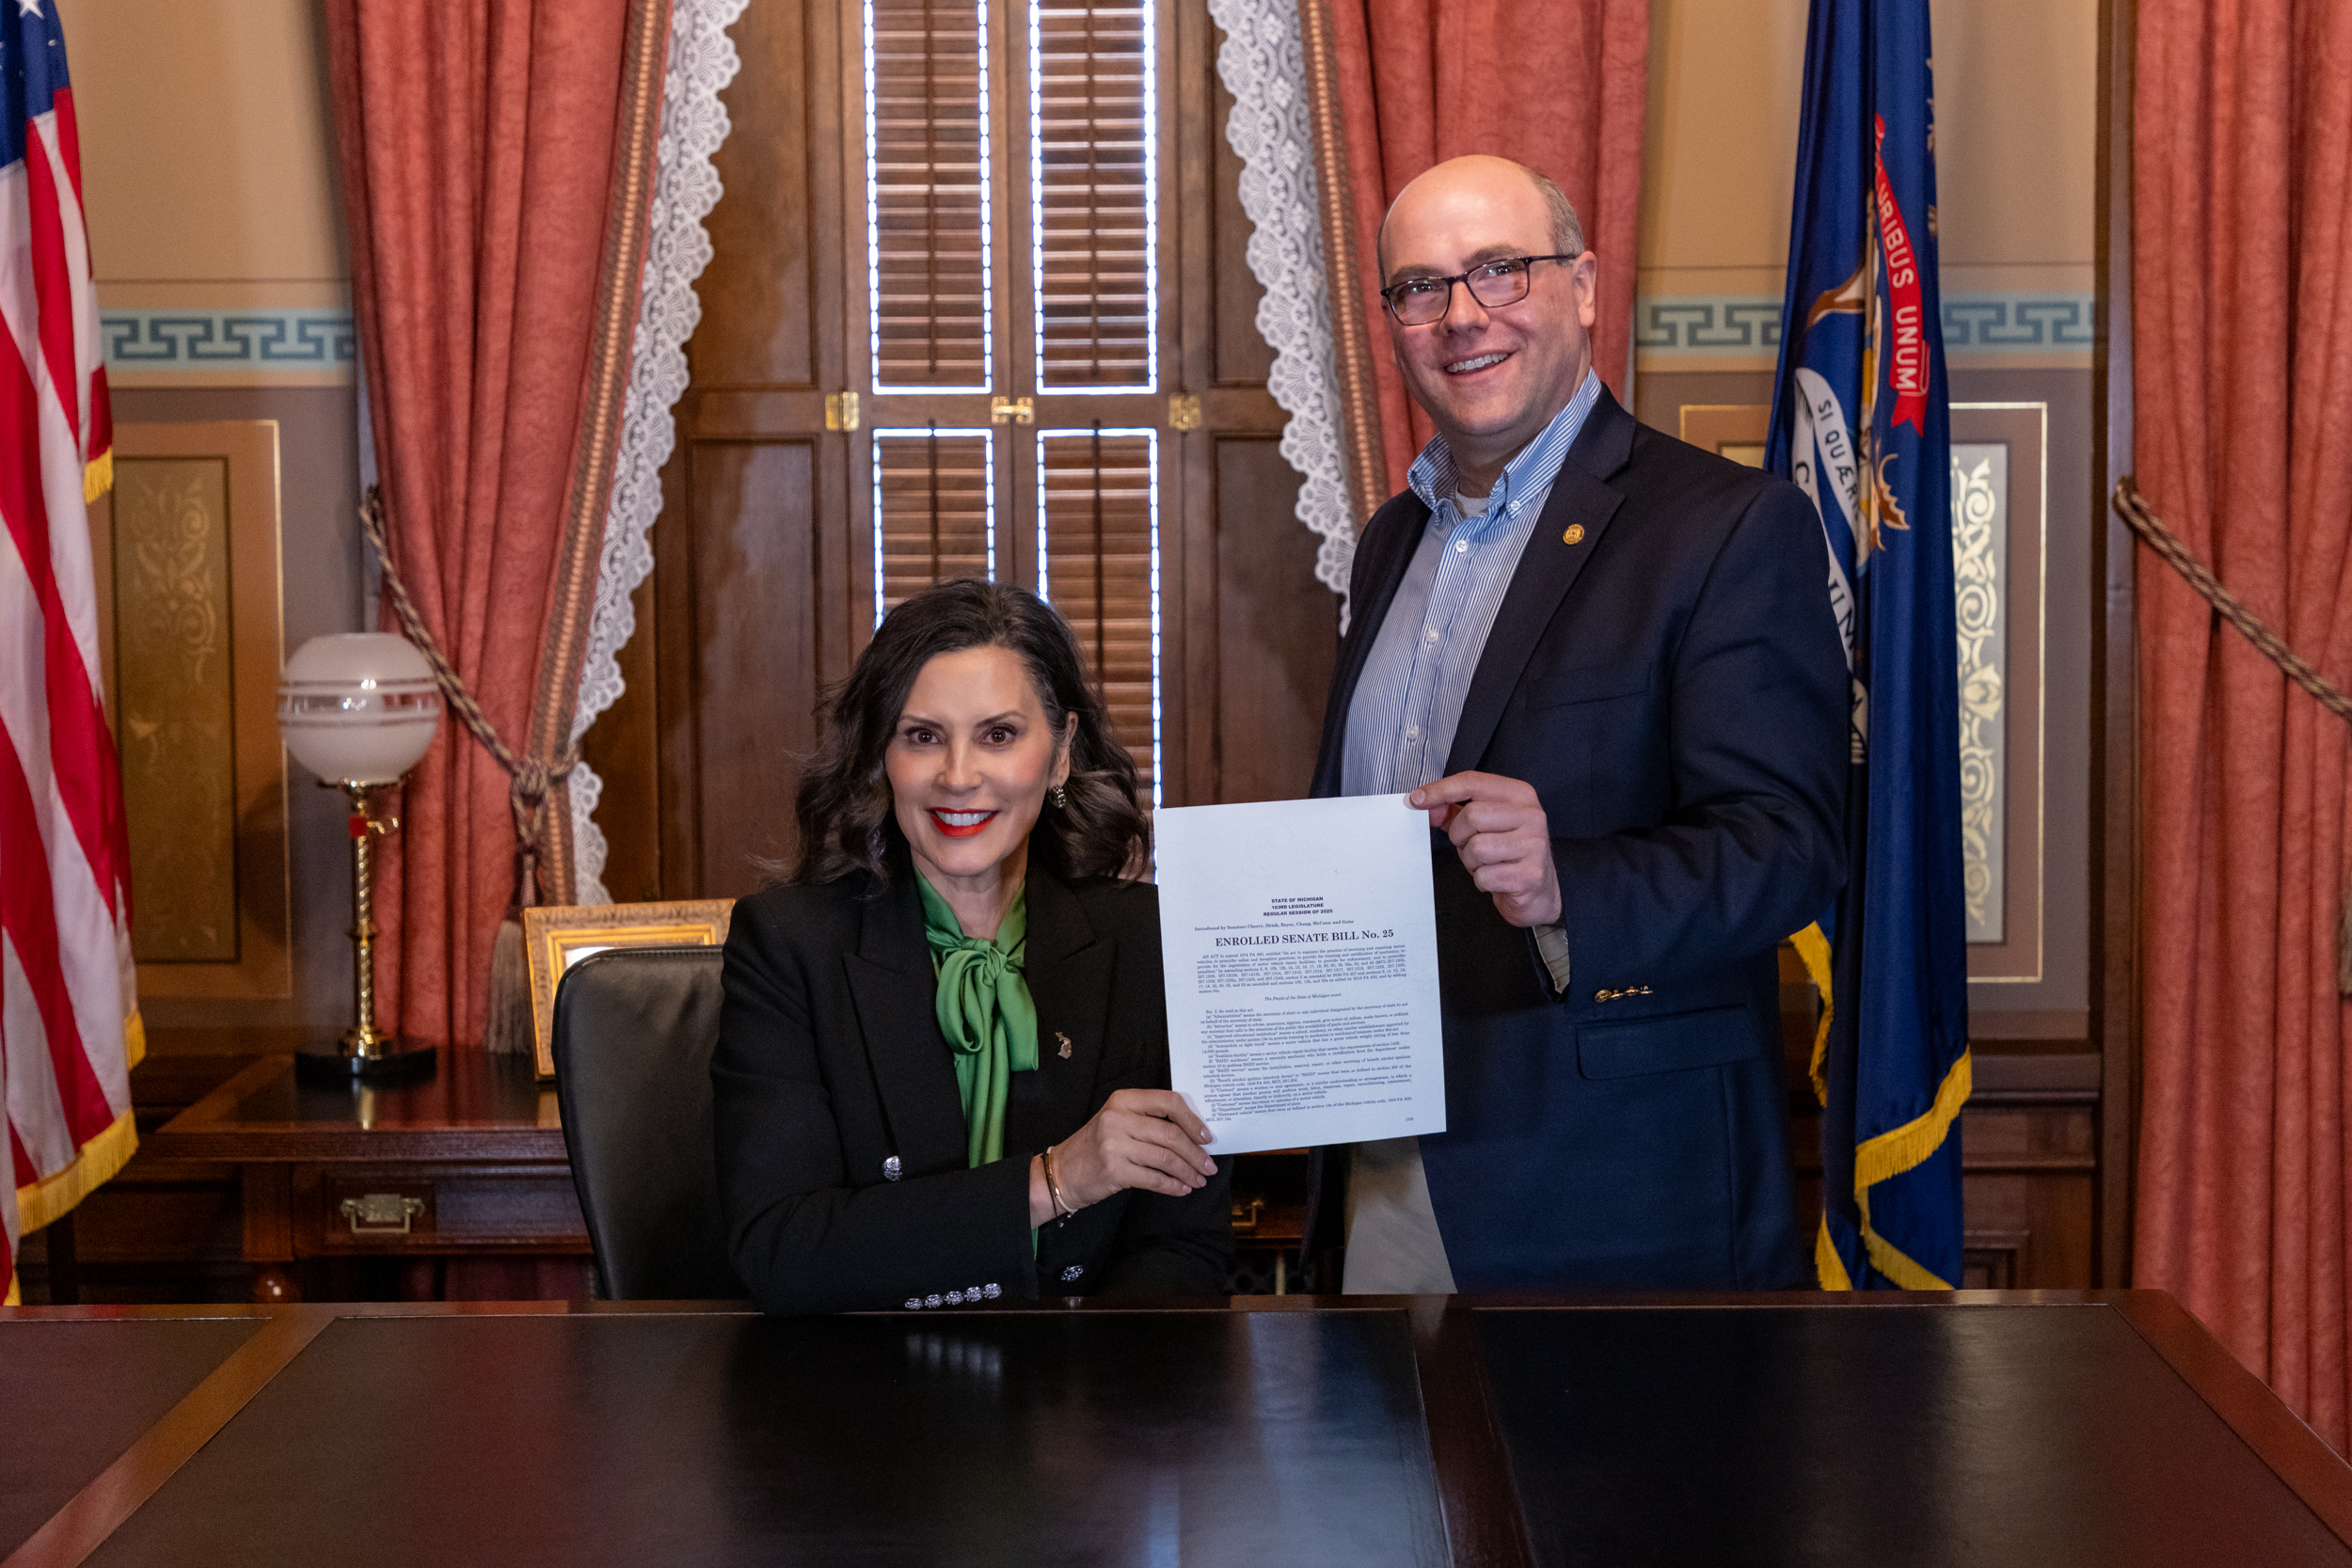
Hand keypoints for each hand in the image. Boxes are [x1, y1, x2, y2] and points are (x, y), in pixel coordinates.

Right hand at [1032, 1089, 1215, 1221]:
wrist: (1063, 1172)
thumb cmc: (1096, 1146)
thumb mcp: (1118, 1121)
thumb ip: (1149, 1120)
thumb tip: (1193, 1134)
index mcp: (1124, 1100)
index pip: (1168, 1102)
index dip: (1193, 1121)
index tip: (1207, 1137)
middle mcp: (1118, 1118)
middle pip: (1171, 1134)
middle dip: (1196, 1153)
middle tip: (1209, 1165)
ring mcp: (1115, 1145)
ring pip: (1166, 1158)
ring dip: (1188, 1171)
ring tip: (1199, 1180)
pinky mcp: (1114, 1171)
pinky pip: (1154, 1179)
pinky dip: (1173, 1186)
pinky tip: (1182, 1189)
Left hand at [1412, 771, 1562, 927]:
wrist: (1539, 892)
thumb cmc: (1506, 854)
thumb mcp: (1482, 826)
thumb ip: (1452, 811)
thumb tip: (1421, 802)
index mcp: (1520, 794)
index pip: (1473, 781)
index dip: (1440, 790)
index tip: (1415, 800)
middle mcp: (1532, 815)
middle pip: (1472, 816)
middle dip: (1460, 836)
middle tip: (1472, 846)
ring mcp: (1534, 844)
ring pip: (1476, 847)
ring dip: (1471, 861)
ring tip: (1487, 863)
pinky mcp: (1530, 875)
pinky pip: (1485, 876)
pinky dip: (1482, 881)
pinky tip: (1496, 879)